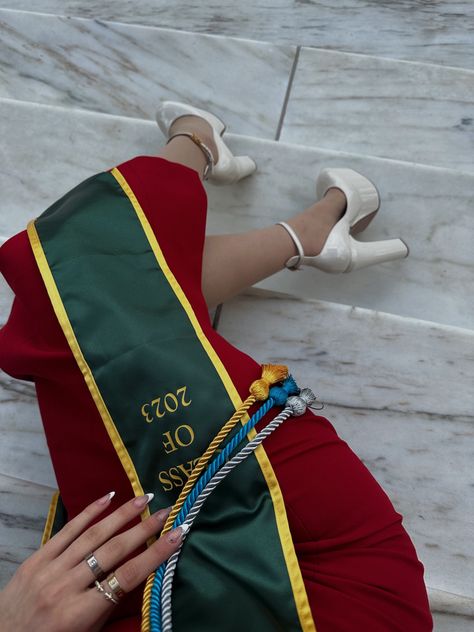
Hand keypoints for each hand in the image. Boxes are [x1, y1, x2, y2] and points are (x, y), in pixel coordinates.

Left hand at [0, 491, 183, 631]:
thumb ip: (107, 605)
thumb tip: (134, 574)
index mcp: (79, 612)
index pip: (127, 577)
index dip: (156, 554)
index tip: (178, 535)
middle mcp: (65, 587)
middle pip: (113, 551)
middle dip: (144, 529)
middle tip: (166, 512)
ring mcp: (49, 569)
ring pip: (92, 535)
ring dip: (121, 514)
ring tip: (143, 498)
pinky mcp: (37, 558)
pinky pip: (67, 530)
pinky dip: (89, 512)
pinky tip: (107, 498)